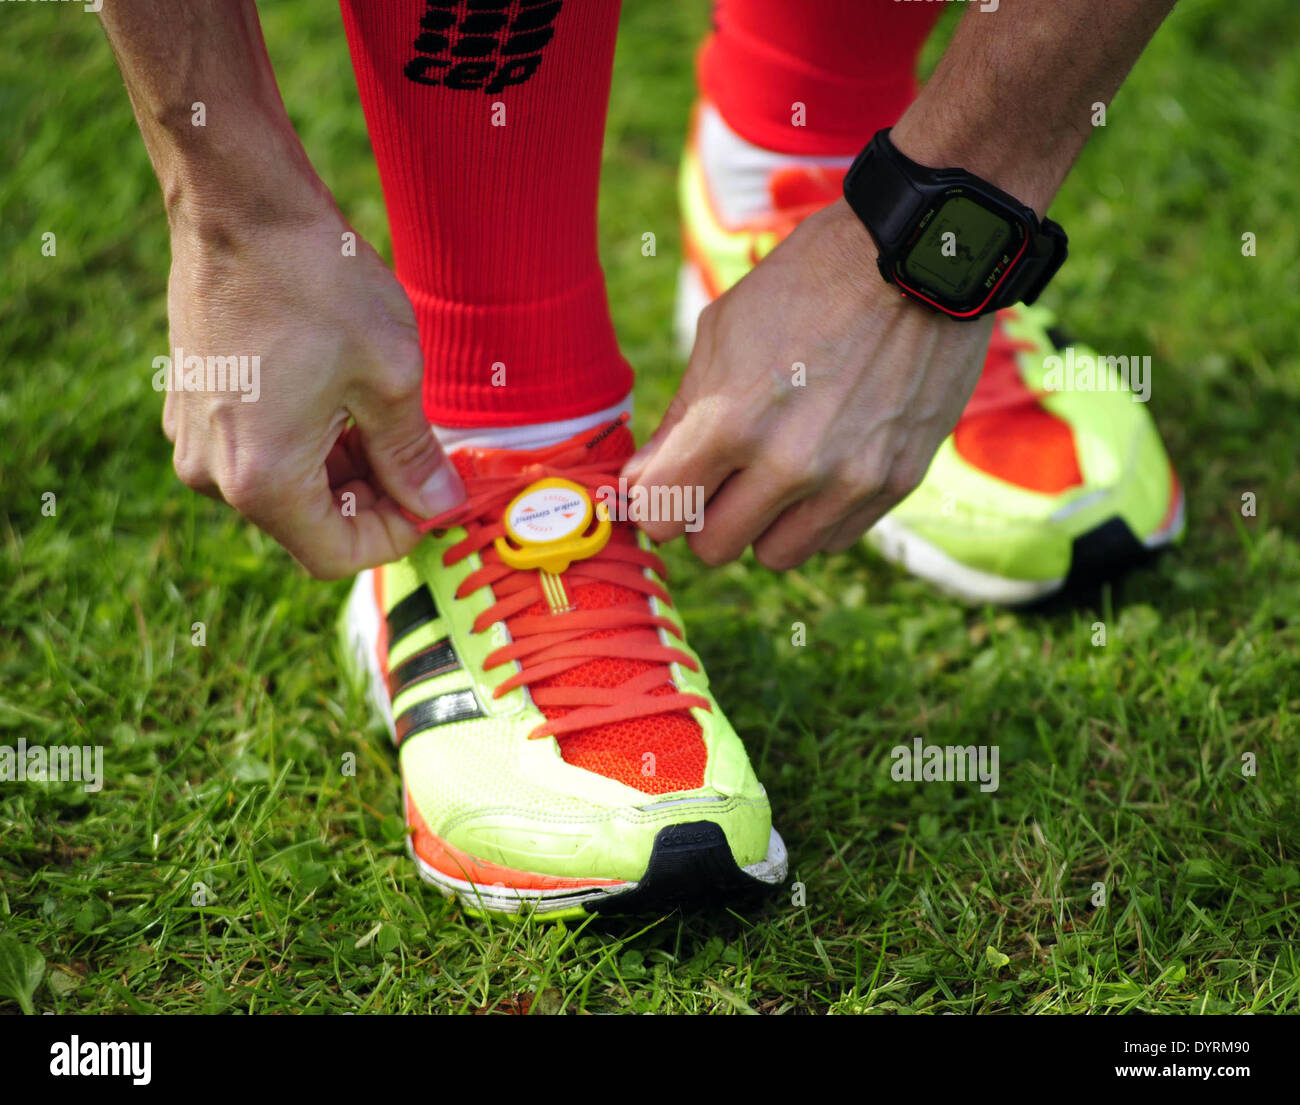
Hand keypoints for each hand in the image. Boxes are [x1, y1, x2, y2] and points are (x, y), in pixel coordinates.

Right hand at [162, 201, 462, 578]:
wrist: (240, 203)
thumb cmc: (317, 282)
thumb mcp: (392, 376)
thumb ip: (414, 456)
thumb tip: (440, 505)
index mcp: (261, 478)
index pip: (336, 555)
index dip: (394, 538)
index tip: (432, 499)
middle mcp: (213, 472)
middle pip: (310, 524)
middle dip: (374, 498)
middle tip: (423, 455)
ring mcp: (194, 438)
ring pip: (288, 488)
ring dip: (344, 467)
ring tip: (384, 412)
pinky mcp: (192, 406)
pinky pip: (260, 451)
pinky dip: (309, 441)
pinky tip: (341, 394)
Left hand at [623, 198, 991, 570]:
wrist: (919, 257)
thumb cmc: (805, 284)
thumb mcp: (722, 334)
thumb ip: (680, 420)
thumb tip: (641, 486)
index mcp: (732, 421)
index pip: (660, 515)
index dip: (655, 502)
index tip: (667, 484)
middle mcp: (790, 465)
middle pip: (713, 549)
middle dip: (705, 517)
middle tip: (719, 478)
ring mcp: (848, 481)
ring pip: (775, 556)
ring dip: (764, 525)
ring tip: (773, 473)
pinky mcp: (896, 484)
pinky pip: (833, 539)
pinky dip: (817, 516)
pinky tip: (823, 465)